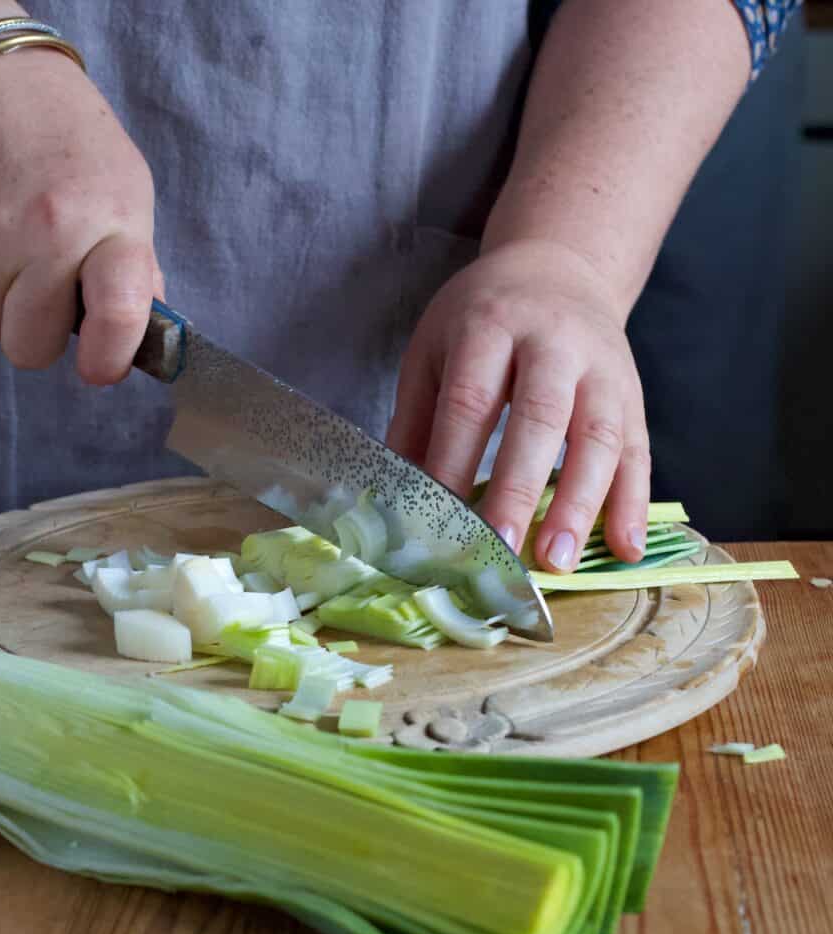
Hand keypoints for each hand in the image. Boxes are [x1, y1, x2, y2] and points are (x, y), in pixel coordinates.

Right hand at [0, 48, 161, 383]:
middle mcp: (49, 232)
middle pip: (30, 344)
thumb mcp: (129, 193)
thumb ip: (137, 267)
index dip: (108, 359)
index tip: (97, 369)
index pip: (119, 314)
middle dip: (37, 337)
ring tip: (10, 258)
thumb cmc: (74, 144)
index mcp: (112, 226)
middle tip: (44, 300)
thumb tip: (141, 336)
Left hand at [387, 239, 649, 571]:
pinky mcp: (633, 393)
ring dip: (582, 504)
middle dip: (519, 489)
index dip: (454, 460)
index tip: (440, 520)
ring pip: (598, 436)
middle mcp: (553, 341)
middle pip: (540, 417)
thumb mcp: (434, 348)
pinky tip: (625, 549)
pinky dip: (634, 503)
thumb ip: (417, 418)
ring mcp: (601, 367)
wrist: (558, 267)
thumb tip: (397, 497)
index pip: (470, 399)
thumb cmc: (483, 318)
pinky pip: (639, 450)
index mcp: (489, 326)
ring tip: (558, 562)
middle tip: (503, 551)